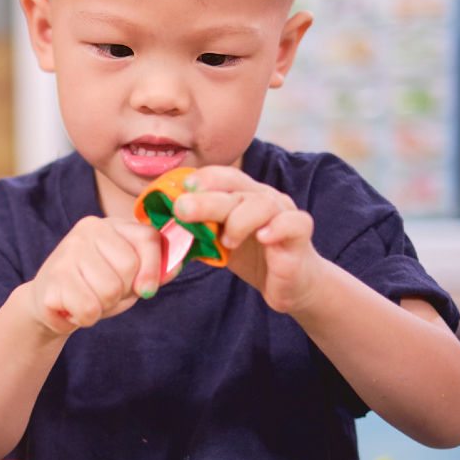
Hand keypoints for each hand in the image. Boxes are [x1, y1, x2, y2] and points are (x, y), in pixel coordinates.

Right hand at [26, 216, 171, 335]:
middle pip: (130, 267)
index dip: (154, 268)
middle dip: (123, 292)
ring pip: (110, 290)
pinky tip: (74, 309)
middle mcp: (89, 229)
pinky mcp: (54, 276)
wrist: (49, 303)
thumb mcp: (128, 277)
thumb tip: (176, 266)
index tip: (146, 290)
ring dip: (103, 307)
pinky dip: (86, 318)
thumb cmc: (93, 287)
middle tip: (104, 294)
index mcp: (111, 225)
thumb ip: (153, 270)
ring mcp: (69, 250)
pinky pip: (89, 308)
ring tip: (88, 299)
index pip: (148, 238)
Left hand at [171, 166, 326, 313]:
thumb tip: (159, 223)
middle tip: (182, 210)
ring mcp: (283, 214)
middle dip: (206, 199)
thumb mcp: (219, 241)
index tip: (180, 190)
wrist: (291, 284)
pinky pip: (293, 223)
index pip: (223, 176)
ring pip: (262, 203)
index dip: (203, 179)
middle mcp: (264, 198)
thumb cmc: (252, 256)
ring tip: (226, 242)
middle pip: (235, 189)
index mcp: (242, 195)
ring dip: (238, 220)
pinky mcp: (299, 235)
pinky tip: (263, 237)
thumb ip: (198, 228)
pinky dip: (277, 227)